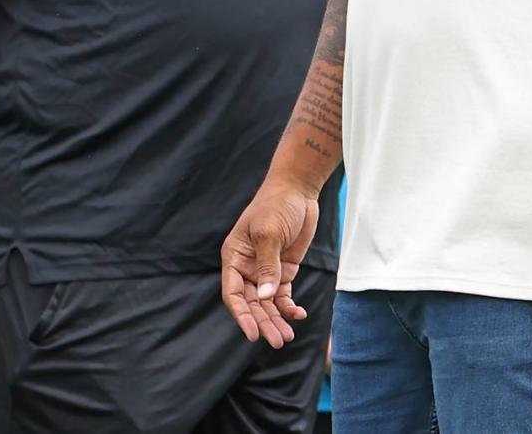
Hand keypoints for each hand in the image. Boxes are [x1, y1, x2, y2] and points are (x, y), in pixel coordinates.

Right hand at [221, 178, 319, 347]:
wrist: (298, 190)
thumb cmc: (276, 205)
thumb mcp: (268, 232)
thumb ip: (267, 265)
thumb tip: (265, 297)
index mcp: (234, 257)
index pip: (232, 294)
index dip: (241, 315)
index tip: (253, 334)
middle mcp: (247, 267)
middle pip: (251, 303)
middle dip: (263, 322)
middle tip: (277, 341)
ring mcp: (265, 270)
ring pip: (267, 303)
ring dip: (276, 320)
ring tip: (286, 337)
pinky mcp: (283, 269)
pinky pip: (283, 294)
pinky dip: (289, 306)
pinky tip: (298, 315)